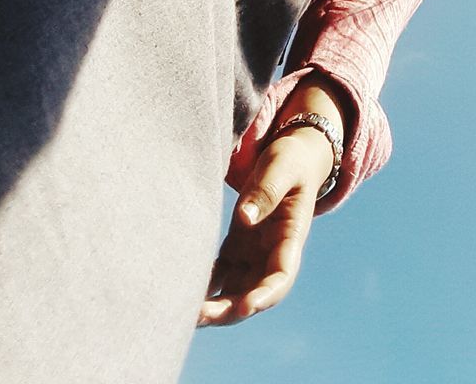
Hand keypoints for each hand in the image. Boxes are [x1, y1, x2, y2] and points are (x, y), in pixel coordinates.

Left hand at [198, 127, 333, 327]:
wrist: (293, 158)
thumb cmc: (291, 160)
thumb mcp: (282, 167)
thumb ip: (267, 190)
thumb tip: (245, 218)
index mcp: (291, 236)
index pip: (282, 276)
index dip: (265, 295)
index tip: (246, 307)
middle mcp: (273, 253)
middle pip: (254, 293)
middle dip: (230, 310)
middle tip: (199, 316)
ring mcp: (254, 253)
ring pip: (235, 291)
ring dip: (214, 306)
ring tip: (184, 313)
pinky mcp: (237, 248)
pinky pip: (220, 276)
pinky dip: (205, 286)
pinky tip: (182, 289)